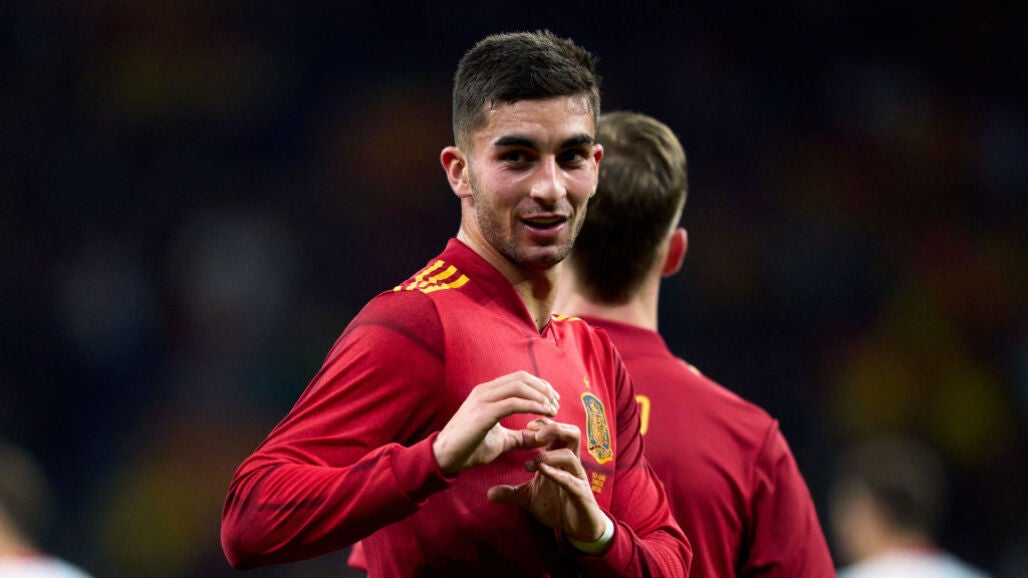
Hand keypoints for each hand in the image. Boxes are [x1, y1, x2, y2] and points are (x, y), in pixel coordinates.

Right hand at [433, 371, 560, 474]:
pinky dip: (533, 406)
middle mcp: (485, 391)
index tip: (553, 400)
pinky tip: (544, 414)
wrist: (444, 458)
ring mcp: (483, 399)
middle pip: (522, 378)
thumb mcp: (500, 441)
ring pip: (519, 387)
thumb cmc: (469, 448)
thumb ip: (519, 437)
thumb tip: (538, 438)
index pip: (519, 379)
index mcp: (488, 393)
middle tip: (557, 404)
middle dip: (544, 389)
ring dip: (541, 396)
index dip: (540, 386)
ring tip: (553, 409)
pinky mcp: (484, 413)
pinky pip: (514, 403)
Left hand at [486, 419, 608, 544]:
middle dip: (554, 429)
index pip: (557, 432)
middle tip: (534, 433)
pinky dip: (557, 474)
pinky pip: (571, 480)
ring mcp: (577, 478)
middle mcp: (571, 465)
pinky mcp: (581, 494)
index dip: (544, 425)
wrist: (577, 529)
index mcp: (560, 460)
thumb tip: (489, 493)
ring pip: (570, 455)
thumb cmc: (557, 507)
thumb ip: (512, 493)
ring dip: (550, 455)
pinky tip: (543, 472)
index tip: (526, 426)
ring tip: (533, 461)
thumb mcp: (529, 498)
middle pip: (572, 434)